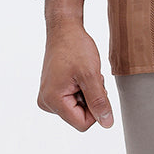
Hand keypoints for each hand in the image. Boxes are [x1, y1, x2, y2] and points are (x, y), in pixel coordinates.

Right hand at [38, 18, 113, 132]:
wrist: (65, 29)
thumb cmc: (75, 47)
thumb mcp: (91, 75)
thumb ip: (99, 101)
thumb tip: (107, 123)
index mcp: (53, 100)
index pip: (82, 124)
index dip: (96, 109)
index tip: (97, 88)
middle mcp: (46, 102)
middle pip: (79, 117)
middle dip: (91, 99)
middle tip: (90, 77)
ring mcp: (48, 97)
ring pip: (78, 108)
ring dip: (87, 93)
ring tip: (84, 74)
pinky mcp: (52, 91)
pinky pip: (72, 100)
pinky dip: (81, 89)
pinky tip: (79, 75)